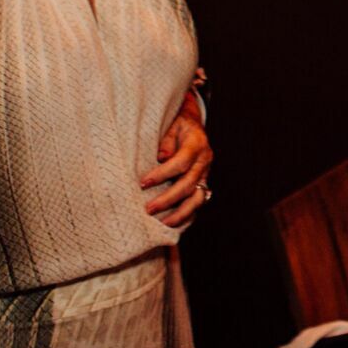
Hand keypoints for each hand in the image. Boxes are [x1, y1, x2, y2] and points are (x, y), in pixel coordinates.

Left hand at [142, 103, 213, 226]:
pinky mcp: (202, 183)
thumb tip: (162, 156)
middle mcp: (204, 160)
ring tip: (163, 223)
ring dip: (180, 213)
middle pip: (189, 184)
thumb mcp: (171, 124)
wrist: (190, 124)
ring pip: (198, 198)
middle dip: (168, 199)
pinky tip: (173, 224)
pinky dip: (187, 215)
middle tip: (148, 209)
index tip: (143, 183)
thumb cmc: (176, 124)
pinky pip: (198, 203)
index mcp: (197, 143)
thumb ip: (167, 139)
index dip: (162, 174)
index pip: (182, 162)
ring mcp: (205, 173)